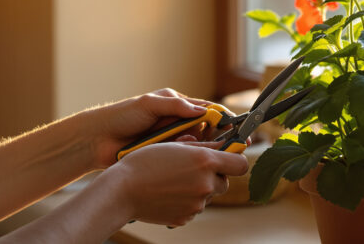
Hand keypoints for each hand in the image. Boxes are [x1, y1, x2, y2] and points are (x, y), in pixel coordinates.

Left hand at [85, 88, 235, 168]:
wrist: (97, 140)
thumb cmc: (121, 116)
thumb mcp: (148, 104)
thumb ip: (174, 105)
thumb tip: (201, 110)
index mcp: (177, 106)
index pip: (208, 110)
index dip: (224, 119)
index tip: (236, 128)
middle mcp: (177, 123)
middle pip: (206, 131)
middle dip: (213, 138)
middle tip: (218, 145)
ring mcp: (171, 141)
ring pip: (196, 147)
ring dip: (195, 149)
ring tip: (185, 148)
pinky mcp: (165, 158)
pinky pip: (182, 160)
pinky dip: (185, 161)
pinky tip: (181, 161)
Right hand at [102, 141, 248, 226]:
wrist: (122, 190)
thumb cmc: (145, 162)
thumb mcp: (175, 145)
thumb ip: (204, 146)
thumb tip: (224, 145)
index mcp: (205, 161)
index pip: (240, 164)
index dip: (235, 160)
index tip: (228, 157)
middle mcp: (205, 184)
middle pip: (225, 181)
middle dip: (214, 175)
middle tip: (192, 169)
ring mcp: (196, 204)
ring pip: (208, 195)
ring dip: (199, 188)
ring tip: (174, 181)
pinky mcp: (185, 218)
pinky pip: (194, 208)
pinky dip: (186, 201)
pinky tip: (168, 193)